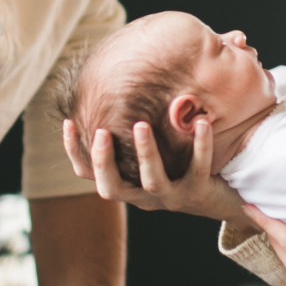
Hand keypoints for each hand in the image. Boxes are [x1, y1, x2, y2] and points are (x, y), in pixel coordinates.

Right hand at [63, 118, 241, 220]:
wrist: (217, 198)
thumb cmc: (175, 168)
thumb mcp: (148, 153)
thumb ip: (129, 133)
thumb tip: (107, 87)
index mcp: (126, 185)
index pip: (89, 175)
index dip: (74, 152)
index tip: (68, 123)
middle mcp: (142, 196)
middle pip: (110, 188)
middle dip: (103, 161)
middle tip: (101, 131)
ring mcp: (170, 197)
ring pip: (152, 181)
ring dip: (145, 152)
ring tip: (141, 125)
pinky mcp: (197, 191)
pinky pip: (198, 168)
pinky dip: (200, 145)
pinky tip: (202, 122)